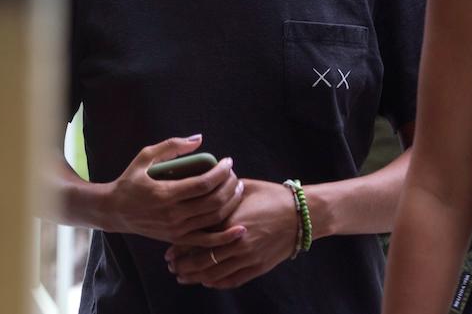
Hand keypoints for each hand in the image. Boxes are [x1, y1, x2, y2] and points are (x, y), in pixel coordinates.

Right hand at [104, 135, 242, 242]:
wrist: (114, 211)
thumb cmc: (130, 181)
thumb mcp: (145, 157)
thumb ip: (171, 146)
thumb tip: (199, 139)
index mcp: (165, 194)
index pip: (204, 183)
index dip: (222, 171)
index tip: (228, 161)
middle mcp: (172, 214)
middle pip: (213, 201)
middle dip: (230, 185)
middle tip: (234, 174)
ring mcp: (175, 230)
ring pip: (214, 218)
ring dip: (231, 203)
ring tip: (237, 188)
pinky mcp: (176, 239)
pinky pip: (206, 241)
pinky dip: (225, 237)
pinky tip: (240, 229)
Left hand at [164, 179, 298, 288]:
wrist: (302, 214)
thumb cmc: (273, 197)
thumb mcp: (244, 188)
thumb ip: (221, 194)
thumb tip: (202, 189)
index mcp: (230, 221)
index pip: (197, 239)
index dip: (180, 247)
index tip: (169, 250)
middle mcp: (236, 242)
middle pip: (201, 261)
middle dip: (182, 266)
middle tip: (171, 266)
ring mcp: (248, 257)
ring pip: (213, 274)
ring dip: (195, 277)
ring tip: (183, 276)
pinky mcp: (258, 267)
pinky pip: (231, 280)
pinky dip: (216, 283)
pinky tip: (206, 281)